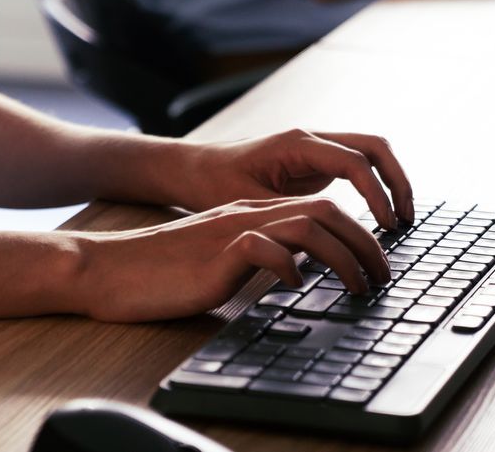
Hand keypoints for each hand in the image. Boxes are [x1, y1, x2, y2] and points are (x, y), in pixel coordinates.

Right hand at [71, 196, 392, 321]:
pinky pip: (265, 249)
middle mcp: (249, 214)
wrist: (111, 269)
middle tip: (384, 277)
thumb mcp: (223, 260)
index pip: (321, 207)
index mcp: (253, 214)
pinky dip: (290, 267)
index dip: (358, 232)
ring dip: (345, 256)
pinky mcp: (216, 251)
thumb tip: (301, 273)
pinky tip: (296, 287)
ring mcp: (233, 230)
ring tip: (359, 287)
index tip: (377, 262)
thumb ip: (260, 257)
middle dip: (366, 242)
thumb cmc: (164, 272)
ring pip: (308, 224)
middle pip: (327, 210)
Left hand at [152, 130, 413, 226]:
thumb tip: (327, 238)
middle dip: (397, 180)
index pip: (354, 162)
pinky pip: (356, 168)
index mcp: (296, 144)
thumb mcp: (249, 205)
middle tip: (406, 220)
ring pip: (369, 154)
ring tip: (400, 220)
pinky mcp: (314, 163)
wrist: (192, 169)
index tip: (388, 226)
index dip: (377, 194)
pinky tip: (379, 218)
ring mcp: (314, 149)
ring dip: (390, 182)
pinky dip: (375, 187)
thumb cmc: (212, 186)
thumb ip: (289, 216)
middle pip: (373, 147)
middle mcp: (311, 139)